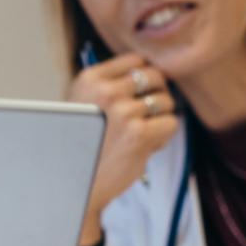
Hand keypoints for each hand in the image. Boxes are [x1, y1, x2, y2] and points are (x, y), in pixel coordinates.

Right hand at [68, 53, 178, 235]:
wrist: (73, 184)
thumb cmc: (82, 145)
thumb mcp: (83, 104)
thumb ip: (109, 85)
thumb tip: (153, 72)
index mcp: (89, 79)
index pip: (137, 60)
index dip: (144, 78)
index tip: (139, 94)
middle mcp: (105, 91)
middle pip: (156, 77)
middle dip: (157, 95)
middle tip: (145, 116)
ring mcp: (123, 111)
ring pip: (167, 102)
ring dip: (160, 119)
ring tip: (140, 135)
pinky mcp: (138, 134)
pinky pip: (171, 123)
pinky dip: (163, 137)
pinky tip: (144, 147)